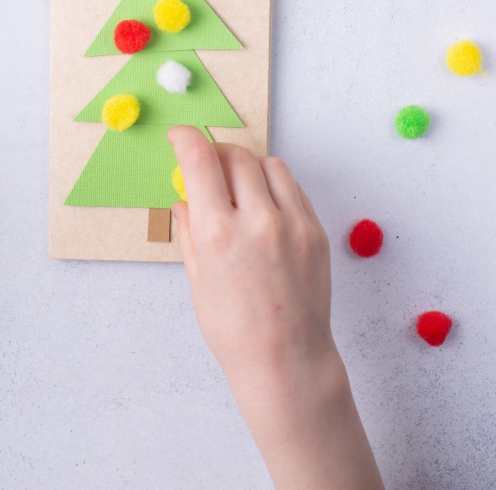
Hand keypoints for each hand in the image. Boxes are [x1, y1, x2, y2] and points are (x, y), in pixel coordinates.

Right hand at [168, 126, 381, 489]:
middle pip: (235, 155)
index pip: (199, 159)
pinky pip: (293, 189)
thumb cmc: (235, 331)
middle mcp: (257, 220)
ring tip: (239, 188)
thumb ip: (190, 233)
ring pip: (268, 164)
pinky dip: (275, 187)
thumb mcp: (197, 281)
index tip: (180, 135)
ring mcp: (292, 224)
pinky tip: (265, 206)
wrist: (286, 360)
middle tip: (208, 167)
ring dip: (248, 166)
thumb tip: (184, 201)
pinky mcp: (315, 231)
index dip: (185, 138)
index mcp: (218, 233)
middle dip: (216, 154)